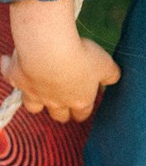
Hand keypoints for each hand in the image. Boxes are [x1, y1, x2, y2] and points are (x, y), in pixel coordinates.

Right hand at [1, 0, 120, 123]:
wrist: (48, 49)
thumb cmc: (81, 56)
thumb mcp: (105, 64)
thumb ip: (111, 75)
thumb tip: (114, 79)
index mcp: (79, 100)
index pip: (82, 114)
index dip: (83, 110)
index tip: (83, 104)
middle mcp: (55, 101)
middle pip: (58, 115)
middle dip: (61, 111)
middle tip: (62, 100)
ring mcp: (33, 92)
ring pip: (33, 106)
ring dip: (35, 100)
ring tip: (38, 90)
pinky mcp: (16, 78)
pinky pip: (9, 75)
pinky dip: (8, 69)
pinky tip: (7, 62)